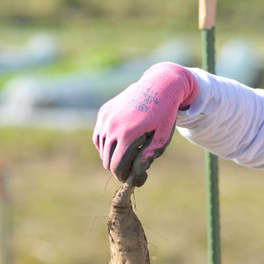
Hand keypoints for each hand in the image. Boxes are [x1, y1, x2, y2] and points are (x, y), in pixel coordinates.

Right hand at [93, 62, 197, 185]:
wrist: (159, 85)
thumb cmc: (164, 115)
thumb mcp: (162, 138)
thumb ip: (147, 157)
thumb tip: (135, 175)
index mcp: (127, 134)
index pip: (116, 166)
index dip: (122, 176)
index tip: (129, 178)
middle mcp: (112, 126)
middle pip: (106, 160)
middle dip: (117, 168)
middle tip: (129, 168)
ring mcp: (105, 118)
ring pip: (101, 149)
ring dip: (111, 156)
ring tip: (127, 154)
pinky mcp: (104, 112)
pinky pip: (99, 136)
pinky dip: (106, 144)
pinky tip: (118, 144)